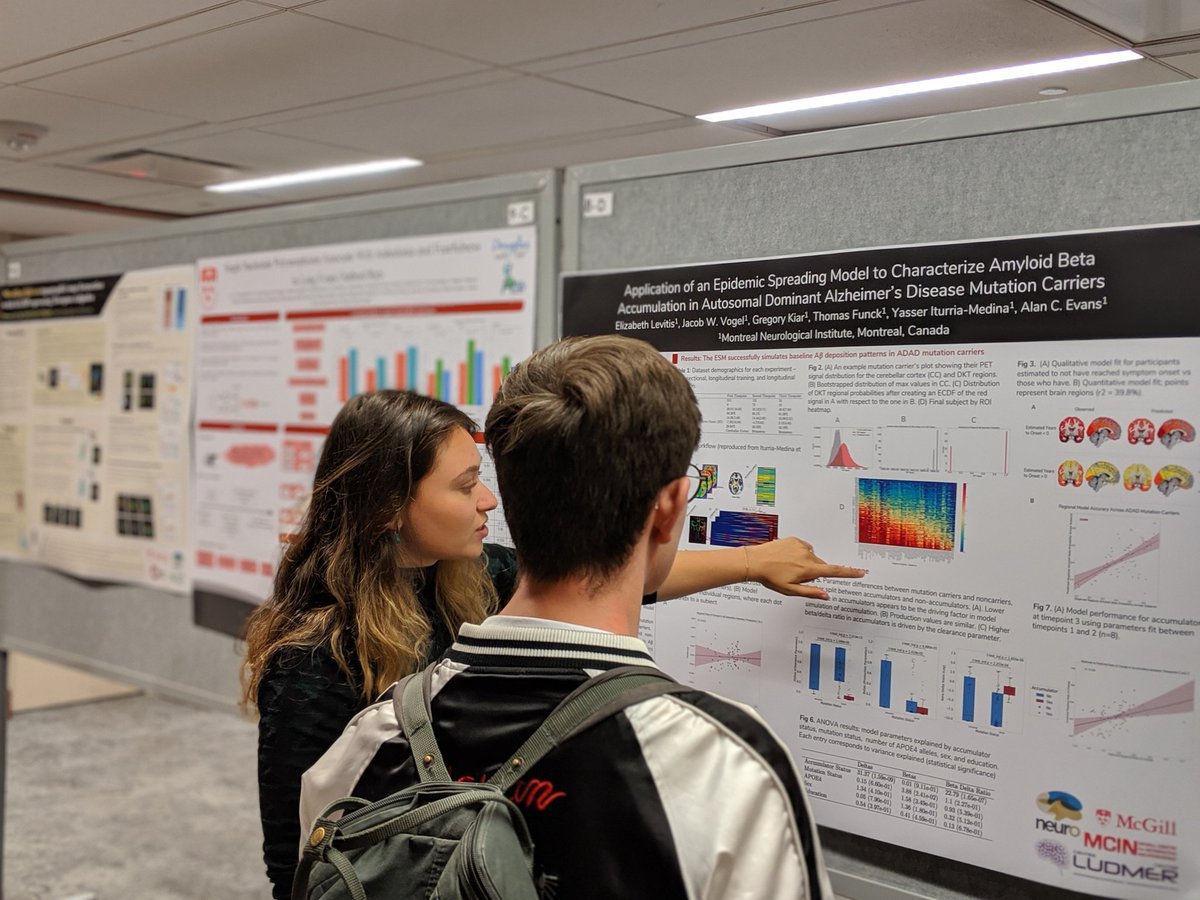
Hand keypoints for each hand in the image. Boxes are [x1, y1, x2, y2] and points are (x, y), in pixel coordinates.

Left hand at [747, 537, 865, 599]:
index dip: (850, 573)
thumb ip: (811, 592)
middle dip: (814, 572)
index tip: (861, 572)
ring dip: (805, 562)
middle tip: (796, 577)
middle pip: (820, 565)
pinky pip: (803, 548)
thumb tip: (826, 595)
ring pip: (811, 557)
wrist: (755, 561)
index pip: (834, 572)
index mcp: (808, 569)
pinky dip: (799, 553)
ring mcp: (801, 546)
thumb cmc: (771, 577)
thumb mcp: (791, 590)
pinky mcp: (794, 539)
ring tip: (788, 567)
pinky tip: (786, 558)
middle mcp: (808, 556)